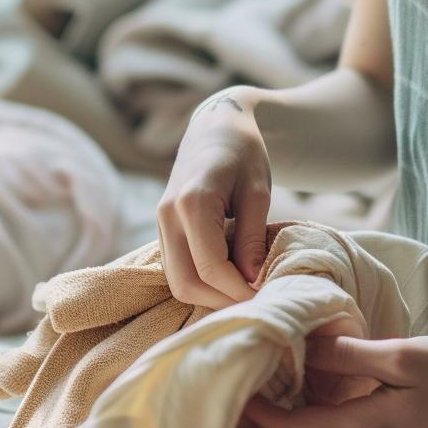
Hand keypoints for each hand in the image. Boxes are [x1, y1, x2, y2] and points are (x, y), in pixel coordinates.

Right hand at [156, 86, 272, 308]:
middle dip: (222, 300)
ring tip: (245, 290)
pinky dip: (201, 281)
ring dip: (210, 294)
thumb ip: (253, 237)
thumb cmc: (244, 153)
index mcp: (192, 202)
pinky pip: (176, 268)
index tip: (267, 295)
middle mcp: (167, 215)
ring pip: (177, 281)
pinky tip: (229, 276)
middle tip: (257, 299)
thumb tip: (251, 281)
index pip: (210, 267)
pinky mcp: (163, 229)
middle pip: (186, 283)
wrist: (216, 127)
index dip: (240, 289)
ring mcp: (160, 223)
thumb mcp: (258, 192)